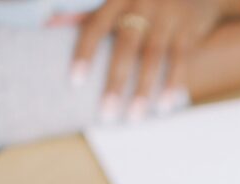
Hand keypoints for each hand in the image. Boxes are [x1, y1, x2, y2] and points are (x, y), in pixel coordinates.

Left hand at [72, 0, 239, 119]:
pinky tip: (166, 105)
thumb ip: (88, 12)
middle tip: (106, 113)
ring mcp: (167, 17)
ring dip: (145, 90)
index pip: (96, 27)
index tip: (75, 83)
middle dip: (116, 83)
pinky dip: (174, 84)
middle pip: (126, 47)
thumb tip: (51, 24)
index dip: (85, 54)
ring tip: (135, 117)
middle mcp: (142, 4)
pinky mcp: (188, 29)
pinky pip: (181, 60)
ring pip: (154, 57)